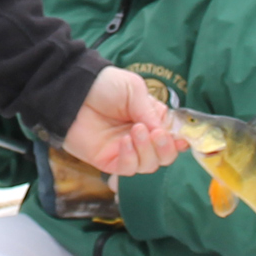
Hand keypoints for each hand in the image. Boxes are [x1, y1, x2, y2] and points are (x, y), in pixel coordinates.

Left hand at [63, 66, 183, 175]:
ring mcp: (126, 151)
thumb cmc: (105, 85)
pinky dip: (130, 157)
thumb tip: (166, 132)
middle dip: (165, 148)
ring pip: (149, 165)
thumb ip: (151, 112)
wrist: (74, 92)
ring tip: (135, 131)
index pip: (174, 137)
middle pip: (165, 156)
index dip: (180, 140)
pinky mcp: (109, 161)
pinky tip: (124, 142)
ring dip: (146, 150)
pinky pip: (127, 169)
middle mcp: (142, 138)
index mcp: (152, 120)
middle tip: (156, 134)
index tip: (181, 137)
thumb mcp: (134, 90)